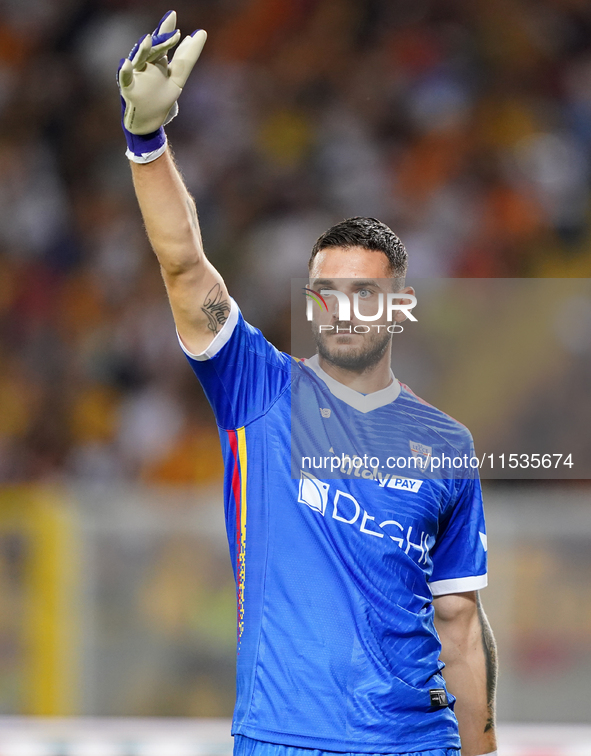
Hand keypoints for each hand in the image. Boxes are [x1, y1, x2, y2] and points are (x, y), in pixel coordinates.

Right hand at [117, 10, 206, 161]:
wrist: (145, 122)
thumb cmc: (159, 104)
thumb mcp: (175, 85)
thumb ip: (182, 65)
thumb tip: (192, 42)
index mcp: (165, 70)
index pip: (179, 56)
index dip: (189, 47)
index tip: (200, 33)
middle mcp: (151, 69)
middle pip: (159, 52)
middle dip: (165, 40)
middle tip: (173, 26)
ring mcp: (139, 77)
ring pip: (140, 60)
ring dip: (143, 51)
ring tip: (148, 39)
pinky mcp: (128, 89)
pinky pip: (125, 79)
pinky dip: (124, 72)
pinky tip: (125, 64)